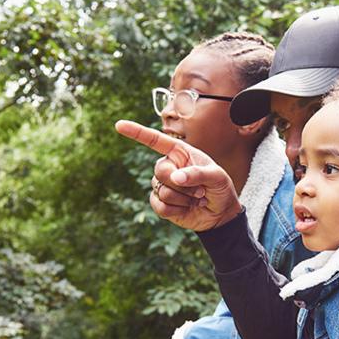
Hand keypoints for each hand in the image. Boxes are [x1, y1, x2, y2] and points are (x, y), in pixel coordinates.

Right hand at [115, 120, 241, 230]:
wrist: (220, 214)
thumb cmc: (220, 189)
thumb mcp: (217, 177)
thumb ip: (197, 174)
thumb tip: (175, 178)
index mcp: (179, 153)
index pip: (155, 141)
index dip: (137, 132)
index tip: (118, 125)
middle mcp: (168, 166)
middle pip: (160, 171)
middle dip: (181, 183)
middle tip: (201, 190)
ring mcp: (162, 185)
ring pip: (161, 190)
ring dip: (183, 198)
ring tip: (197, 199)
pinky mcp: (160, 203)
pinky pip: (160, 206)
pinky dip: (176, 210)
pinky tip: (187, 208)